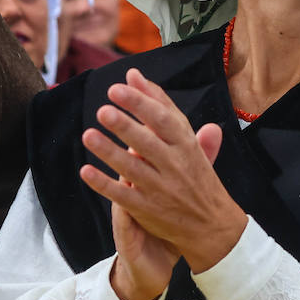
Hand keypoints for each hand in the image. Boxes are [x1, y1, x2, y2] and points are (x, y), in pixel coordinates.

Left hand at [81, 68, 246, 273]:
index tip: (117, 89)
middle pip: (147, 143)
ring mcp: (161, 189)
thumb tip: (134, 75)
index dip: (140, 104)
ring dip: (109, 152)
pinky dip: (104, 184)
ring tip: (88, 135)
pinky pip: (123, 196)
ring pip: (132, 168)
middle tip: (103, 111)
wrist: (213, 224)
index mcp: (186, 144)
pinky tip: (86, 171)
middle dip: (125, 126)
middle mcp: (175, 165)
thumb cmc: (195, 173)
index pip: (163, 120)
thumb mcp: (186, 137)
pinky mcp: (147, 210)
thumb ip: (160, 104)